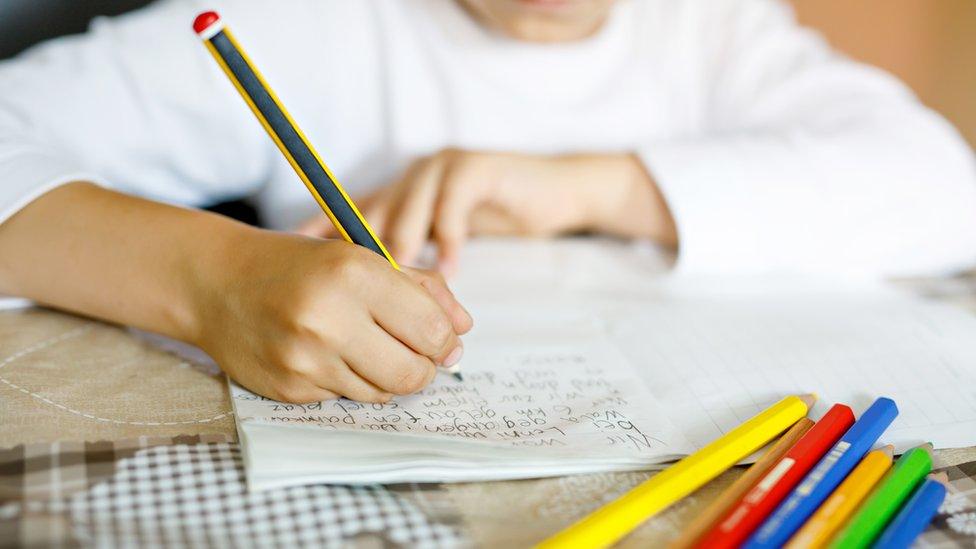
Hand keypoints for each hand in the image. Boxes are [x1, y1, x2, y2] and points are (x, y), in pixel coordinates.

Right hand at [193, 230, 472, 402]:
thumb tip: (463, 329)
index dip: (445, 339)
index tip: (441, 338)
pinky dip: (349, 381)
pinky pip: (345, 398)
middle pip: (412, 373)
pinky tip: (329, 355)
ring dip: (387, 376)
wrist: (218, 282)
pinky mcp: (289, 388)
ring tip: (366, 347)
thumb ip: (422, 288)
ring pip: (382, 392)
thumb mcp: (362, 257)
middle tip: (415, 353)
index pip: (431, 330)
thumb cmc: (300, 265)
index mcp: (354, 274)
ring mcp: (305, 359)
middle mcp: (328, 319)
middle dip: (424, 368)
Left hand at [297, 150, 676, 274]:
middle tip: (352, 292)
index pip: (348, 213)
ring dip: (404, 249)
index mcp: (399, 193)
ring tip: (397, 286)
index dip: (321, 234)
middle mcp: (412, 176)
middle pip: (374, 213)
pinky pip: (454, 207)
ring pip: (410, 209)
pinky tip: (452, 268)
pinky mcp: (476, 168)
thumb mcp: (444, 239)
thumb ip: (410, 260)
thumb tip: (371, 303)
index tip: (296, 263)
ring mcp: (442, 168)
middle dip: (363, 255)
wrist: (553, 190)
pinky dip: (451, 239)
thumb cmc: (495, 218)